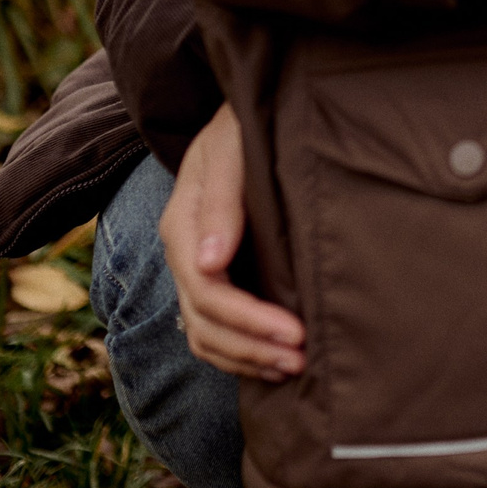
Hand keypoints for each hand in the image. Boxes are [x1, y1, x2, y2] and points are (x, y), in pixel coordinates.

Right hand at [159, 103, 306, 382]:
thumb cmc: (240, 128)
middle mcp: (184, 255)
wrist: (237, 119)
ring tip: (294, 368)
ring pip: (204, 337)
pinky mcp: (212, 278)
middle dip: (253, 347)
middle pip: (205, 324)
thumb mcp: (231, 148)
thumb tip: (213, 262)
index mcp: (183, 225)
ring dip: (247, 359)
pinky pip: (211, 332)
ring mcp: (194, 270)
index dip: (251, 320)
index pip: (208, 291)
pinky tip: (275, 362)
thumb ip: (223, 201)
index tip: (297, 333)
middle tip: (303, 360)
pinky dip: (239, 354)